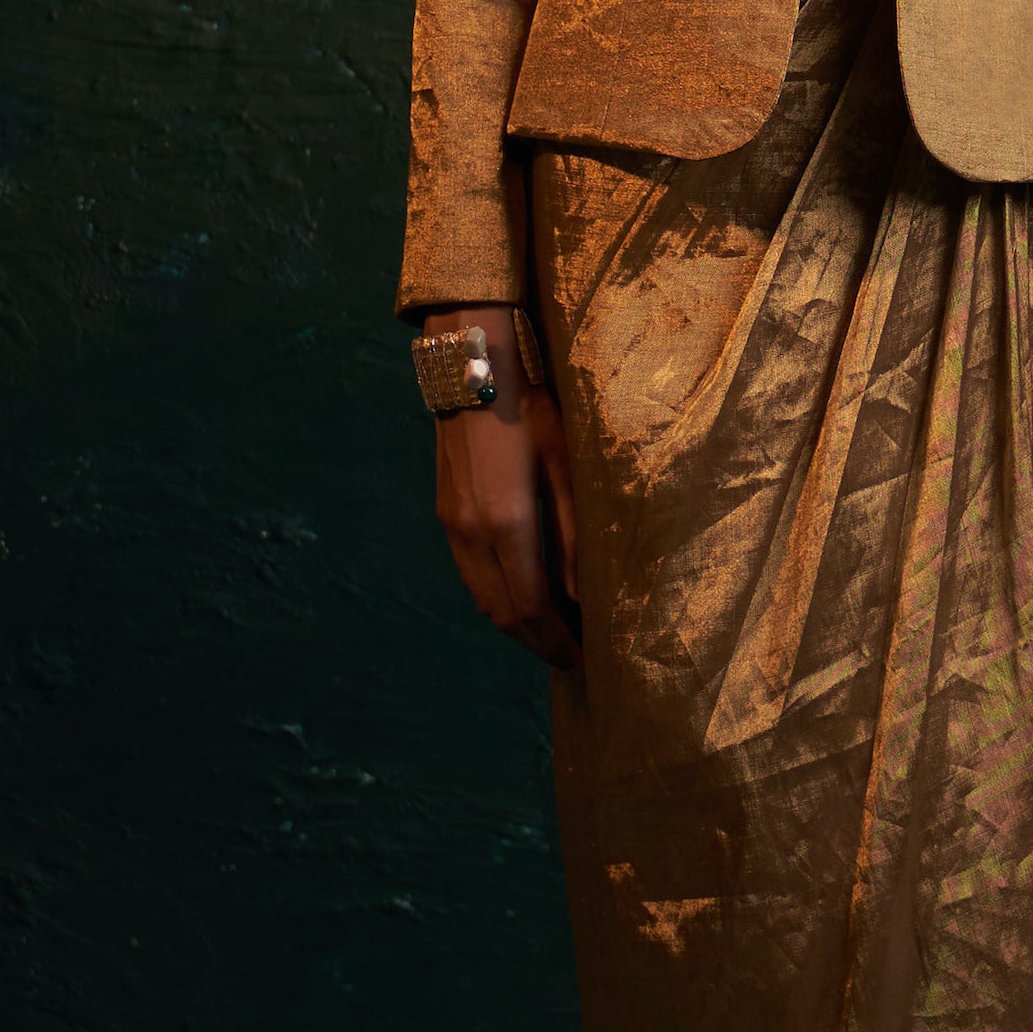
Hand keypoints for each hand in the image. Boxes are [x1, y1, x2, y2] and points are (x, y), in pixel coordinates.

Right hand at [419, 308, 581, 667]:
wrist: (472, 371)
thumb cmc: (531, 409)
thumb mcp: (565, 466)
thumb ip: (574, 536)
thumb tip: (582, 596)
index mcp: (506, 524)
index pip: (533, 606)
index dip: (559, 641)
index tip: (586, 660)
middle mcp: (471, 534)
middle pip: (504, 614)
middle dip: (539, 644)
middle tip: (574, 659)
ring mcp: (453, 526)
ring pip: (483, 599)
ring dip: (517, 626)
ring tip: (553, 635)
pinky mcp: (446, 514)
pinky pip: (471, 576)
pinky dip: (497, 599)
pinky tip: (522, 596)